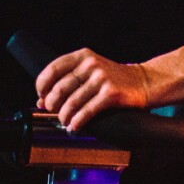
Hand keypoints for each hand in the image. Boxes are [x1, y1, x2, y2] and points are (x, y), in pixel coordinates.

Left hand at [34, 47, 148, 131]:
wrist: (143, 82)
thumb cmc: (113, 78)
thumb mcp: (90, 72)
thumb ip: (67, 81)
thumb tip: (41, 101)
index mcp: (83, 56)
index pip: (53, 69)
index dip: (42, 85)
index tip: (41, 96)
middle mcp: (91, 64)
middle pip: (60, 88)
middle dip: (52, 104)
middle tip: (53, 112)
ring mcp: (102, 78)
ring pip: (72, 102)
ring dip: (64, 116)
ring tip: (65, 121)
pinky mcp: (111, 93)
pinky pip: (87, 111)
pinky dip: (77, 121)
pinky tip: (74, 126)